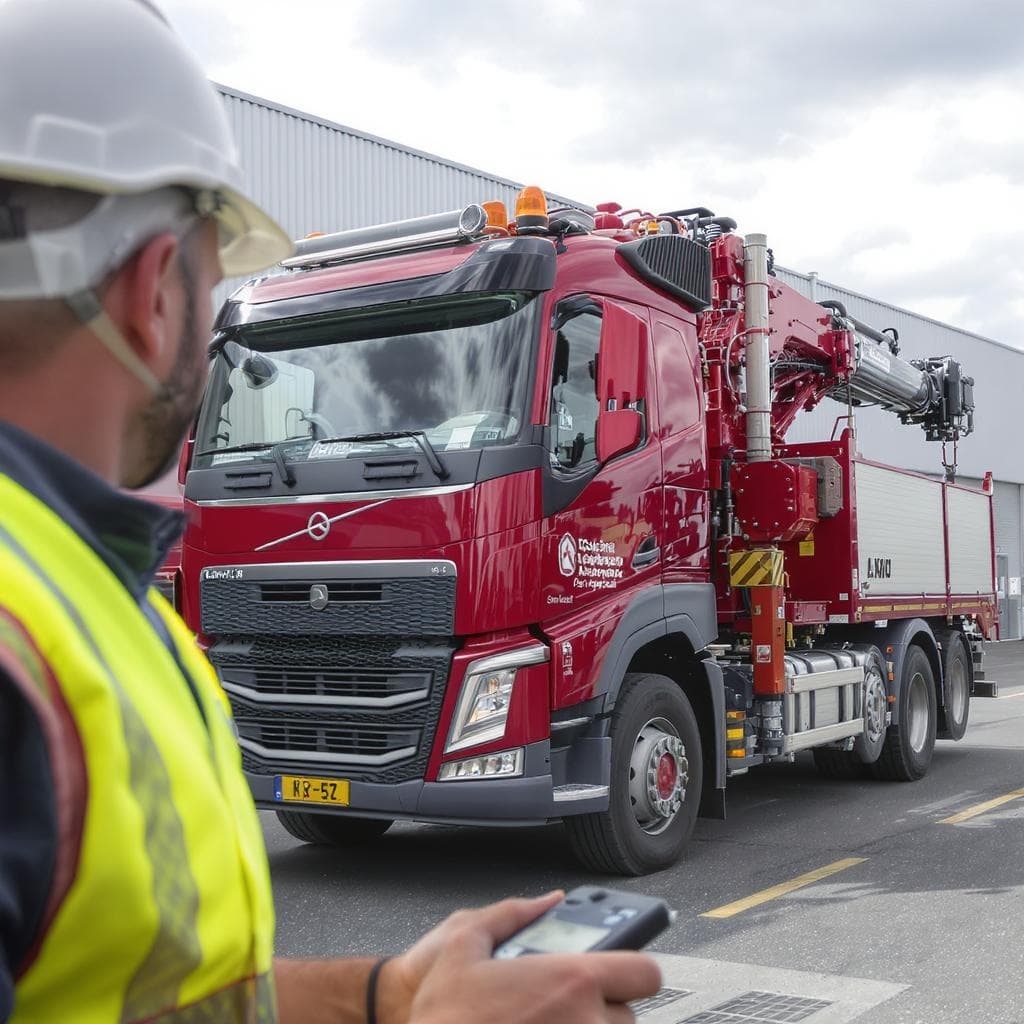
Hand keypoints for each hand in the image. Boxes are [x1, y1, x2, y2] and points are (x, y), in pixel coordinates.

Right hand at [378, 893, 661, 1023]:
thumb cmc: (440, 1014)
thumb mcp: (462, 942)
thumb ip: (511, 913)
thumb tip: (548, 900)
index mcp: (571, 980)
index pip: (645, 972)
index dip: (635, 967)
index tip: (621, 970)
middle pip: (628, 1017)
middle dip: (602, 1008)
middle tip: (566, 1004)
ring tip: (547, 1023)